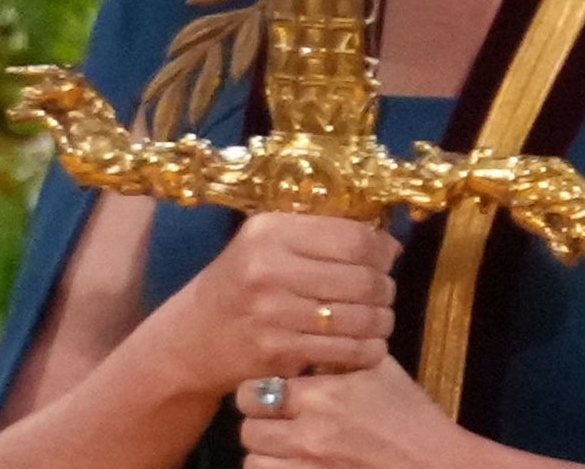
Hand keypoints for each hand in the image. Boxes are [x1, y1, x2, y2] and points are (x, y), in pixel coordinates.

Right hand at [183, 212, 399, 389]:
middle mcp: (270, 269)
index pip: (352, 238)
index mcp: (272, 232)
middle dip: (385, 287)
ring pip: (358, 318)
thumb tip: (385, 239)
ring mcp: (273, 314)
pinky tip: (370, 345)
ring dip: (382, 320)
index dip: (382, 248)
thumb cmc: (242, 280)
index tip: (389, 255)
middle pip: (361, 280)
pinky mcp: (278, 352)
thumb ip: (318, 232)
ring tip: (381, 318)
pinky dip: (368, 350)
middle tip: (386, 291)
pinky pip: (343, 351)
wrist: (195, 335)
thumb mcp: (267, 240)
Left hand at [236, 357, 472, 468]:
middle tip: (273, 417)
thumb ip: (341, 348)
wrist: (434, 463)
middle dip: (259, 422)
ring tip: (282, 444)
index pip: (254, 390)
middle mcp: (310, 434)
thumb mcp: (379, 370)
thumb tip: (310, 323)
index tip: (270, 388)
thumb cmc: (408, 415)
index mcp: (323, 395)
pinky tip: (293, 463)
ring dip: (265, 453)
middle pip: (248, 429)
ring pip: (253, 462)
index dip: (257, 389)